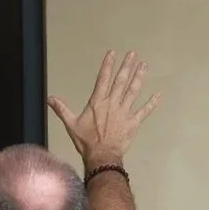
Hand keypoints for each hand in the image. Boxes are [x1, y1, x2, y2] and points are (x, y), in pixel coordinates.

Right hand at [49, 50, 160, 169]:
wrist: (102, 156)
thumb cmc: (86, 142)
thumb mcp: (71, 125)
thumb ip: (62, 110)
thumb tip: (50, 99)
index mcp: (98, 102)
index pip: (103, 79)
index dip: (108, 65)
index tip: (112, 53)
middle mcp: (113, 103)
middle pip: (121, 81)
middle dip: (127, 66)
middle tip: (133, 54)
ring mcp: (125, 112)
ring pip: (133, 91)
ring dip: (139, 77)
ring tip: (144, 65)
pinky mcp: (133, 122)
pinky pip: (144, 111)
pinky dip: (152, 103)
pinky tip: (158, 95)